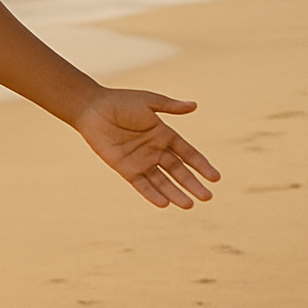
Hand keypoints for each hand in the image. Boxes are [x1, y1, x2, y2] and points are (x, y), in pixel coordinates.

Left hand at [70, 89, 219, 208]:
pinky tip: (164, 204)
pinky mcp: (125, 168)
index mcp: (164, 134)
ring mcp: (140, 160)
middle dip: (192, 184)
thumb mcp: (148, 102)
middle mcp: (155, 150)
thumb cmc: (120, 102)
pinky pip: (141, 184)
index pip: (188, 154)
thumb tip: (194, 105)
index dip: (201, 166)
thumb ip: (170, 106)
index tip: (216, 178)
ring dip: (174, 193)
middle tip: (207, 197)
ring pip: (162, 181)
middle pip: (178, 171)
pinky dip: (151, 194)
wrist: (92, 108)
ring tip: (189, 205)